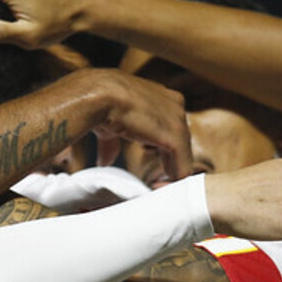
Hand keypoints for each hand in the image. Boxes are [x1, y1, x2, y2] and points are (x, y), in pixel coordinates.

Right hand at [70, 68, 192, 180]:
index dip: (162, 147)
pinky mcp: (175, 136)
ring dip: (171, 170)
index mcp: (161, 96)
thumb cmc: (100, 101)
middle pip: (180, 140)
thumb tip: (104, 161)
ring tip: (157, 182)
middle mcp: (175, 104)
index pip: (170, 127)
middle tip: (156, 178)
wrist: (99, 95)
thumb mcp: (109, 124)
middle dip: (169, 159)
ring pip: (183, 154)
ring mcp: (177, 119)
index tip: (149, 160)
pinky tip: (161, 186)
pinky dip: (173, 179)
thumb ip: (111, 143)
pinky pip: (182, 165)